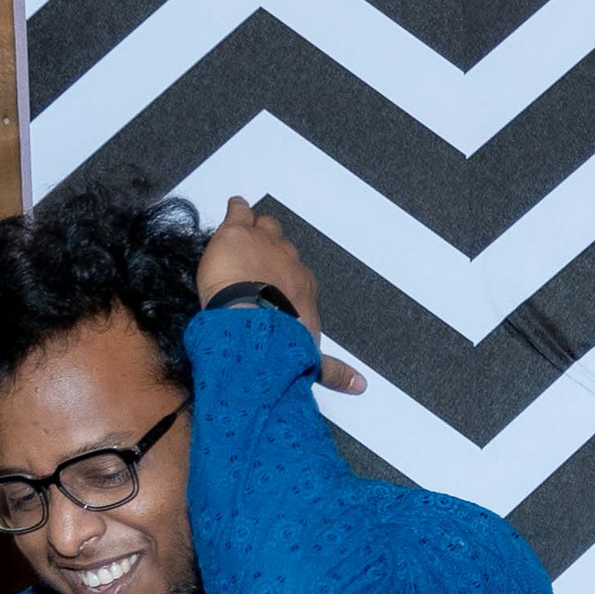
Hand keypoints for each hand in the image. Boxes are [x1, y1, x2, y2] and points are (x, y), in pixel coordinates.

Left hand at [197, 194, 365, 394]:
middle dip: (273, 250)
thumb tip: (359, 386)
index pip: (297, 275)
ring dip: (256, 227)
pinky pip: (241, 211)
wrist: (253, 323)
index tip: (277, 281)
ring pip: (265, 227)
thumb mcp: (311, 360)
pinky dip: (237, 208)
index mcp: (304, 288)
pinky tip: (235, 206)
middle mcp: (289, 264)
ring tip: (247, 228)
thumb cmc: (279, 341)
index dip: (285, 276)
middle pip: (283, 247)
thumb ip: (333, 371)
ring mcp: (265, 245)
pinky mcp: (239, 233)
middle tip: (259, 255)